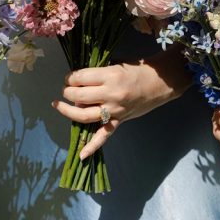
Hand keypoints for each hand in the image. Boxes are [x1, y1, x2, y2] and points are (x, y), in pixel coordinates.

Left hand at [52, 53, 189, 158]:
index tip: (70, 78)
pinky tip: (81, 155)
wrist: (160, 82)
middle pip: (78, 96)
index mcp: (110, 76)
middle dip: (67, 92)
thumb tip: (80, 82)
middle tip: (66, 89)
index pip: (80, 78)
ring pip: (84, 115)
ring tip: (59, 105)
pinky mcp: (119, 121)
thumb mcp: (117, 64)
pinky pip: (104, 136)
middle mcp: (111, 94)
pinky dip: (92, 146)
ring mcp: (115, 110)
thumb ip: (98, 73)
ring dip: (68, 111)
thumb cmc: (138, 70)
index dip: (71, 77)